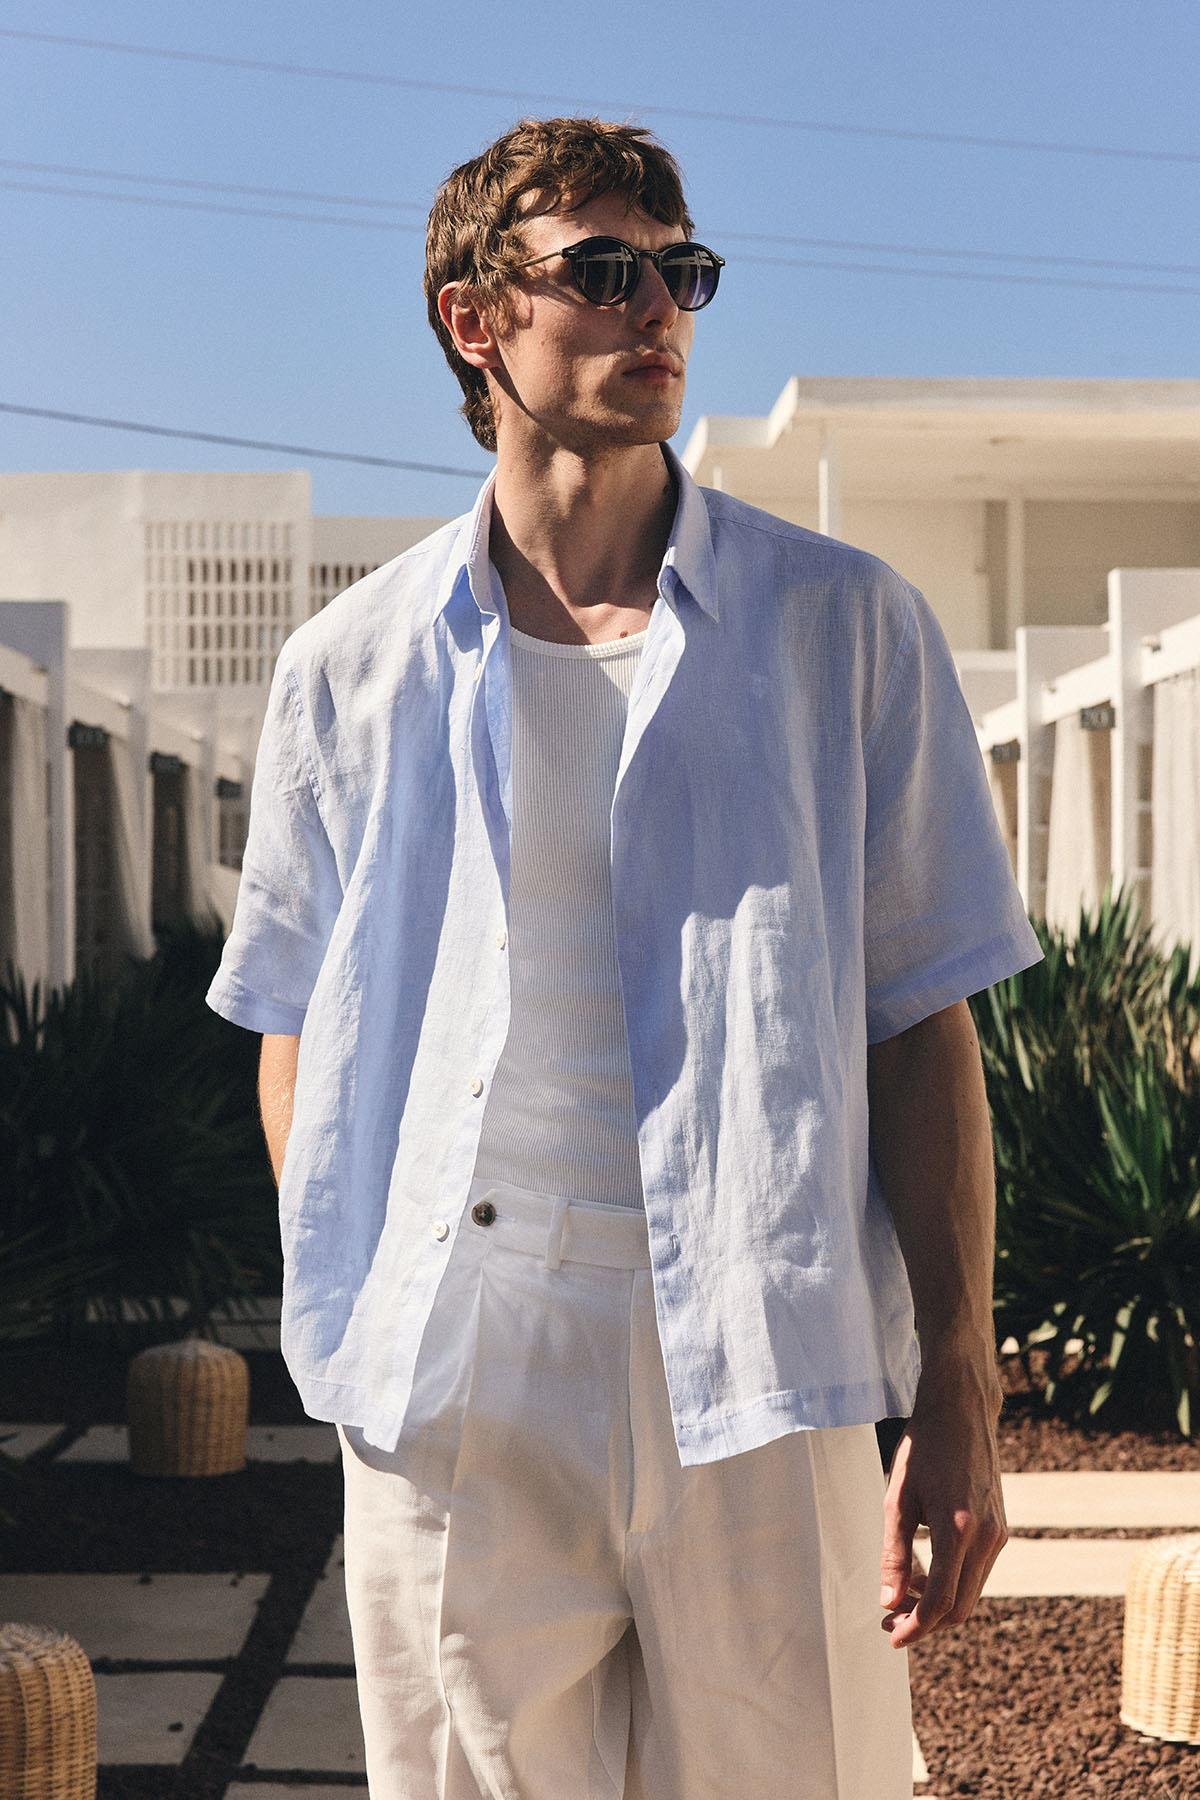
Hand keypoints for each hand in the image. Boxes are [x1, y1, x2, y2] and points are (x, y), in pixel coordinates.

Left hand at [878, 1371, 1007, 1649]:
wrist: (962, 1410)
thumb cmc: (923, 1449)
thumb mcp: (897, 1499)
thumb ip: (894, 1553)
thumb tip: (889, 1602)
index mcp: (958, 1529)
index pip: (940, 1601)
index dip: (915, 1626)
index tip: (892, 1637)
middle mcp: (987, 1536)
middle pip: (960, 1608)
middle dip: (925, 1621)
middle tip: (891, 1618)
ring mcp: (999, 1533)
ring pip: (971, 1592)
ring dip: (938, 1603)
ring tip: (902, 1594)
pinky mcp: (1002, 1527)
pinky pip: (978, 1570)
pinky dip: (952, 1581)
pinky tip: (924, 1570)